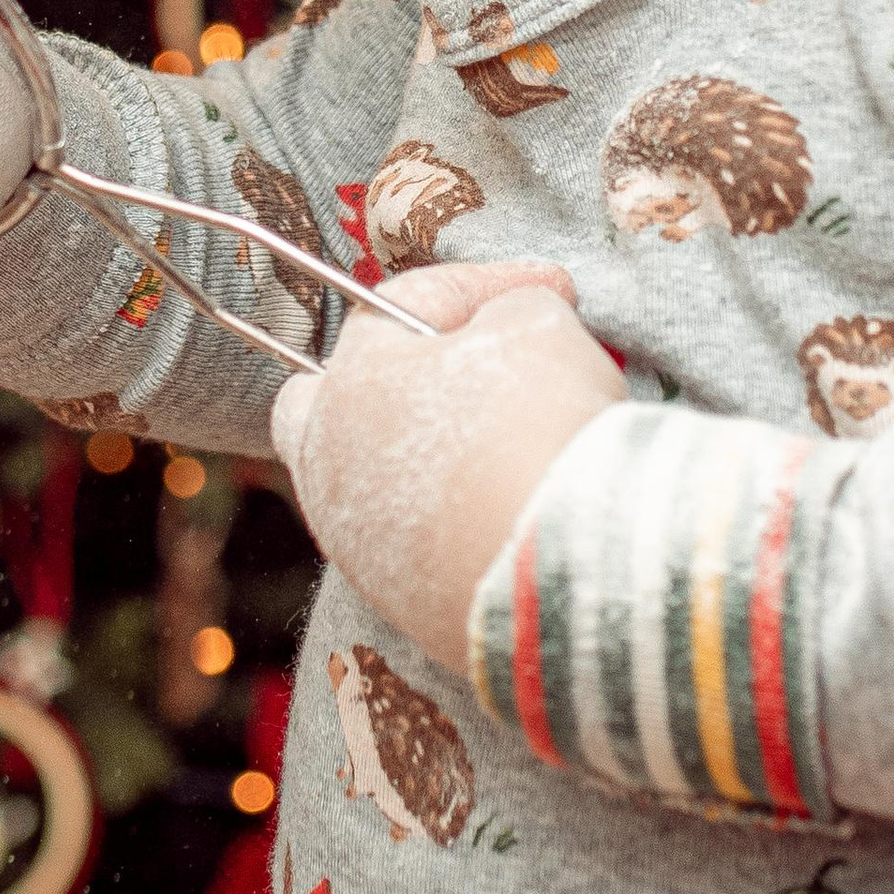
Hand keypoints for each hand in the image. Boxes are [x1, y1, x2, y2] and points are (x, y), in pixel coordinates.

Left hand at [271, 263, 624, 674]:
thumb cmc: (541, 427)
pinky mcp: (401, 606)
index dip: (483, 286)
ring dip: (428, 457)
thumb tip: (511, 322)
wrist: (565, 571)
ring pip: (369, 483)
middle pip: (328, 404)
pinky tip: (510, 512)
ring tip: (506, 448)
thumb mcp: (539, 327)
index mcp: (348, 384)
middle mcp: (331, 468)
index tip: (555, 288)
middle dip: (391, 379)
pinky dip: (453, 522)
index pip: (401, 307)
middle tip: (466, 372)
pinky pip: (412, 545)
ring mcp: (358, 546)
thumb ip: (513, 308)